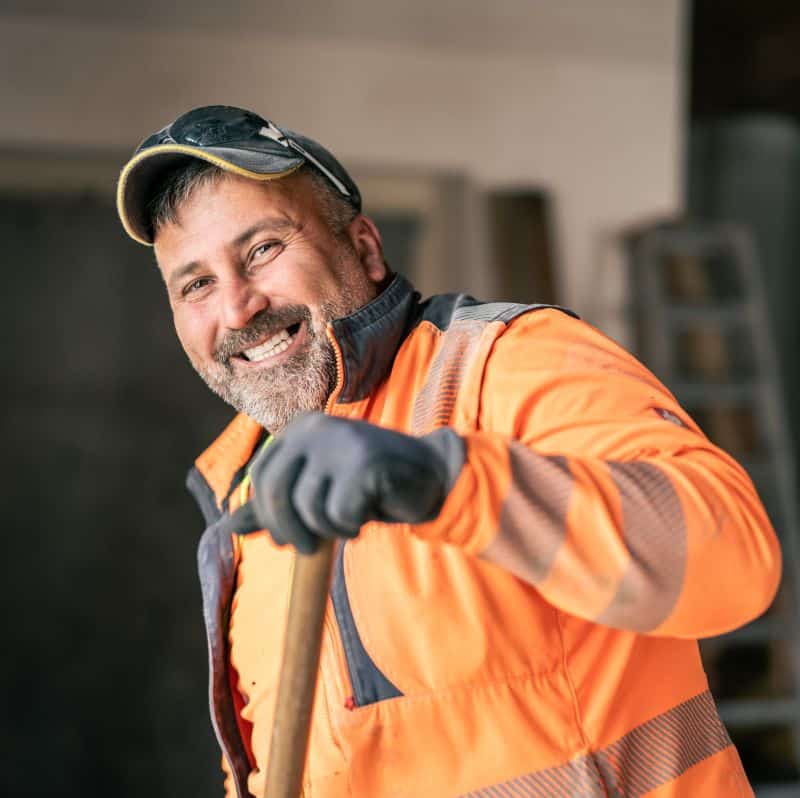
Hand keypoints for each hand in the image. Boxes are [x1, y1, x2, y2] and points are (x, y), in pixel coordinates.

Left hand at [221, 412, 464, 552]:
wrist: (430, 477)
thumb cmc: (370, 486)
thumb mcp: (317, 491)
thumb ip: (277, 504)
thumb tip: (229, 526)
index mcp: (299, 427)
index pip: (260, 476)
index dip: (266, 514)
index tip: (284, 538)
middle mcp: (315, 426)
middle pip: (275, 492)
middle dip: (288, 530)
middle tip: (310, 547)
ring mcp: (339, 441)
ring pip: (308, 508)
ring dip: (329, 529)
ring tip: (351, 520)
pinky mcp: (363, 462)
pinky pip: (339, 514)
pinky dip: (352, 526)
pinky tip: (369, 512)